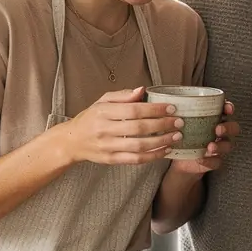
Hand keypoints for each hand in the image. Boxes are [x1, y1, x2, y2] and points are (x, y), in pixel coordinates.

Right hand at [60, 87, 182, 165]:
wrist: (72, 141)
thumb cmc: (90, 118)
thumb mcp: (102, 101)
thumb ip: (122, 96)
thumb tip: (142, 90)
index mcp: (103, 112)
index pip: (133, 110)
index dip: (154, 109)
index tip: (171, 108)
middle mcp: (105, 130)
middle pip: (138, 128)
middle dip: (162, 125)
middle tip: (179, 122)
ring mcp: (108, 147)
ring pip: (139, 146)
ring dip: (161, 142)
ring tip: (176, 136)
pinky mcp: (112, 160)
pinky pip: (136, 160)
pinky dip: (153, 156)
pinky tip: (165, 150)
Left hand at [169, 102, 239, 175]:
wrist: (180, 160)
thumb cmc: (183, 136)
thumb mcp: (181, 124)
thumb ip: (180, 114)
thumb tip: (169, 102)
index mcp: (214, 119)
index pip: (227, 111)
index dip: (230, 108)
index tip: (227, 108)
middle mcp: (220, 133)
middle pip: (233, 128)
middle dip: (228, 127)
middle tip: (217, 129)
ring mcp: (219, 147)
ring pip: (228, 146)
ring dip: (220, 146)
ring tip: (210, 147)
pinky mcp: (215, 161)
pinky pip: (217, 162)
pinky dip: (209, 161)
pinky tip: (201, 159)